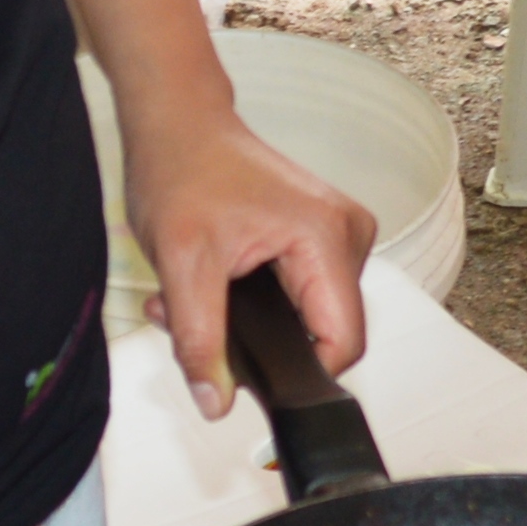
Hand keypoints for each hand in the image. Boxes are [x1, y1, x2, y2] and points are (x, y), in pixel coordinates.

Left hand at [120, 89, 375, 421]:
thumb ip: (201, 341)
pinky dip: (258, 302)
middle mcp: (347, 235)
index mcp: (327, 237)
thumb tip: (216, 403)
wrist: (179, 123)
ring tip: (195, 297)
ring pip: (311, 316)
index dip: (298, 373)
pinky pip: (304, 293)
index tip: (246, 377)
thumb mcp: (181, 265)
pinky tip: (214, 285)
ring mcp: (338, 235)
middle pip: (327, 332)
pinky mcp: (322, 237)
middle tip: (194, 322)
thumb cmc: (183, 168)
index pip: (342, 342)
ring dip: (252, 323)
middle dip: (262, 344)